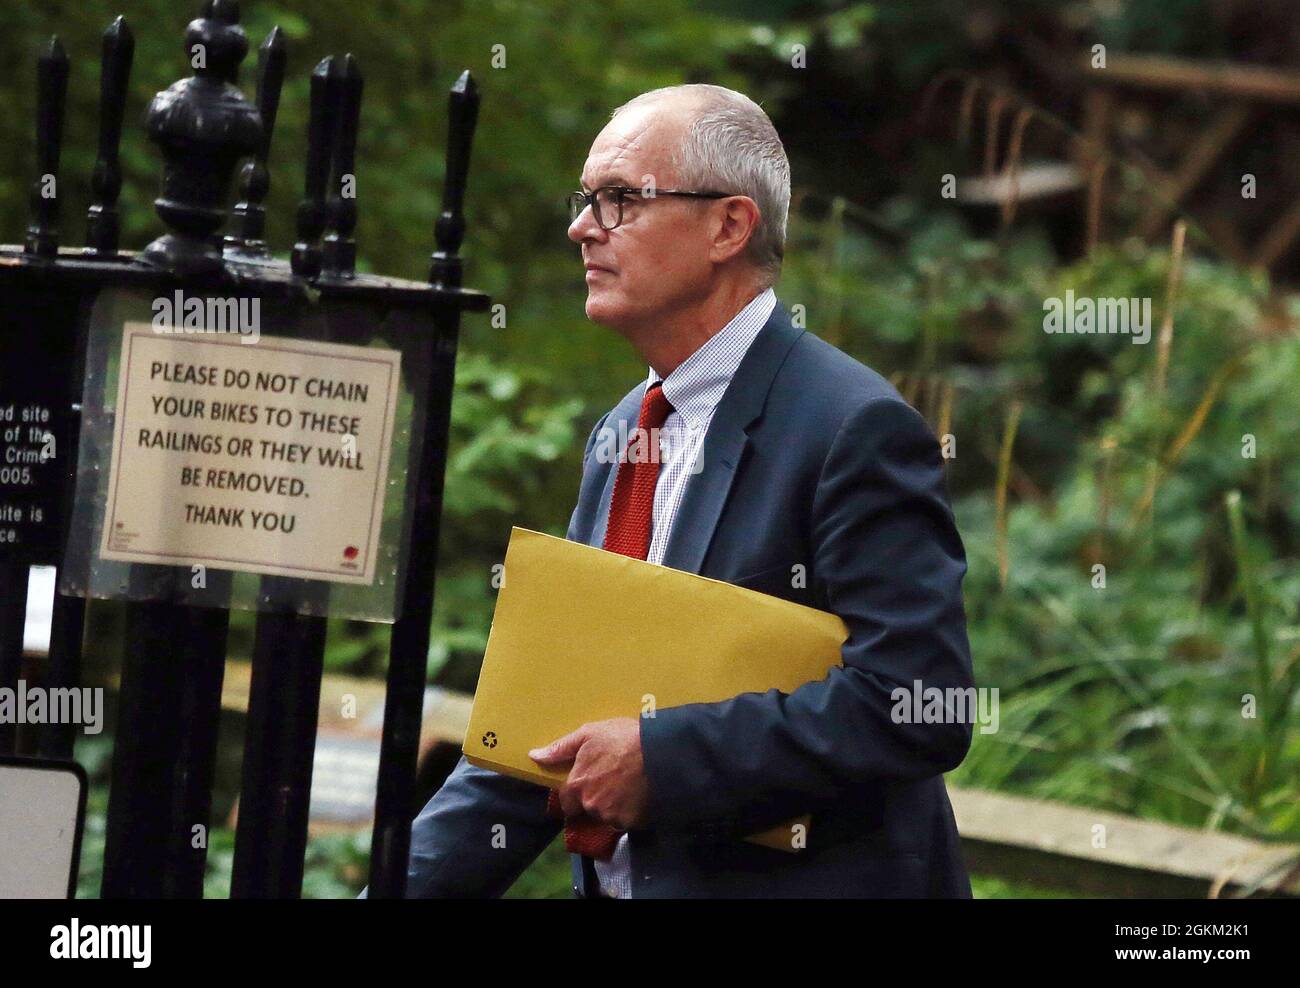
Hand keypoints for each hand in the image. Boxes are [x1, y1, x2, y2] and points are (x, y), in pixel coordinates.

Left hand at [530, 717, 649, 830]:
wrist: (660, 752)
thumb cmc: (622, 738)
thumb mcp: (589, 734)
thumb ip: (561, 748)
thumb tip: (534, 756)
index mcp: (577, 785)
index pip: (567, 802)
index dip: (576, 793)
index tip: (589, 783)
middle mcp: (591, 805)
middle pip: (588, 809)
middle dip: (596, 800)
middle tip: (612, 782)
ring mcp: (612, 816)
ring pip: (608, 816)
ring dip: (614, 806)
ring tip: (628, 787)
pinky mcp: (632, 823)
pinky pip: (628, 821)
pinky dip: (631, 812)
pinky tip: (639, 795)